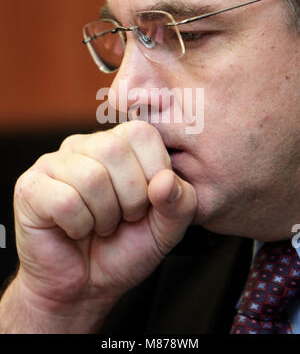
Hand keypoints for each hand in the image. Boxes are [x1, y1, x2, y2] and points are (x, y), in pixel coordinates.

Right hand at [13, 121, 196, 326]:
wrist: (85, 286)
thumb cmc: (124, 250)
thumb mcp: (166, 229)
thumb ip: (180, 202)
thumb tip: (166, 180)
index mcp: (119, 144)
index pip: (143, 133)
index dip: (154, 173)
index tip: (146, 203)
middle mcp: (85, 145)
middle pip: (115, 150)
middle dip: (130, 199)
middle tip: (122, 218)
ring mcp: (54, 163)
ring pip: (90, 177)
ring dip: (103, 217)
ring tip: (99, 226)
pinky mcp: (31, 187)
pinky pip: (64, 200)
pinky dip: (79, 226)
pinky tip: (75, 230)